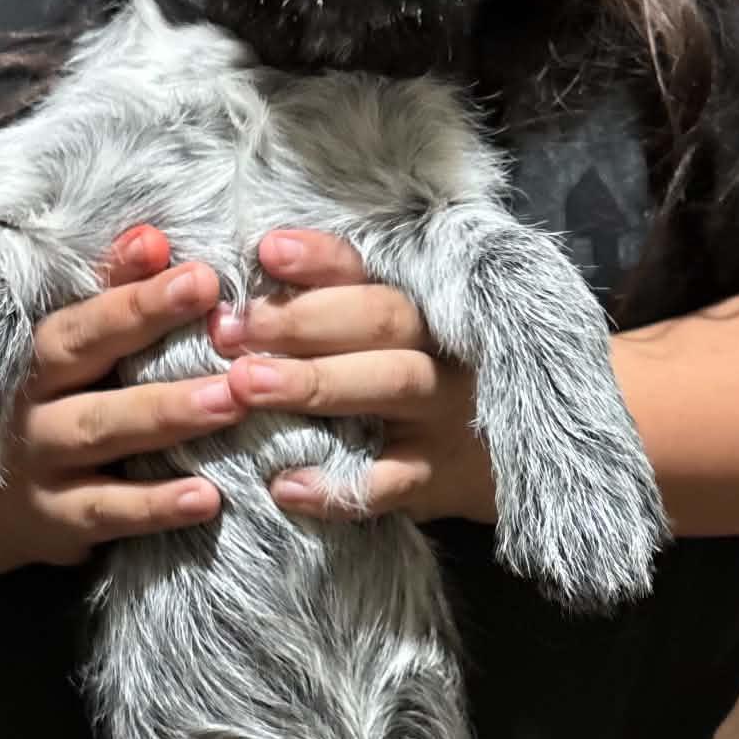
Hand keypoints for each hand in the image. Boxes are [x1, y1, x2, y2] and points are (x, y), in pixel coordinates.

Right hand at [0, 228, 238, 580]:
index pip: (80, 313)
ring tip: (231, 400)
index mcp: (29, 356)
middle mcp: (27, 402)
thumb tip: (152, 238)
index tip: (194, 270)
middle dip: (146, 323)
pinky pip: (109, 511)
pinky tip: (208, 497)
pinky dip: (155, 506)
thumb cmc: (29, 416)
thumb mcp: (52, 359)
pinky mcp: (56, 522)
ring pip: (101, 430)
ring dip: (167, 414)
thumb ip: (104, 299)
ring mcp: (39, 464)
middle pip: (83, 355)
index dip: (131, 289)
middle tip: (216, 306)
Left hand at [210, 231, 495, 524]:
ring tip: (245, 384)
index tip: (268, 250)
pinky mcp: (437, 479)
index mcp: (422, 311)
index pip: (372, 272)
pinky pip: (389, 483)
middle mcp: (438, 353)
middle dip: (302, 320)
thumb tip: (245, 295)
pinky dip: (337, 487)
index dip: (322, 259)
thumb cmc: (424, 390)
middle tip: (232, 329)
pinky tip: (285, 485)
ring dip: (315, 382)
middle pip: (381, 321)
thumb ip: (337, 314)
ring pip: (391, 385)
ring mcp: (442, 416)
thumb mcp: (398, 344)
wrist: (506, 464)